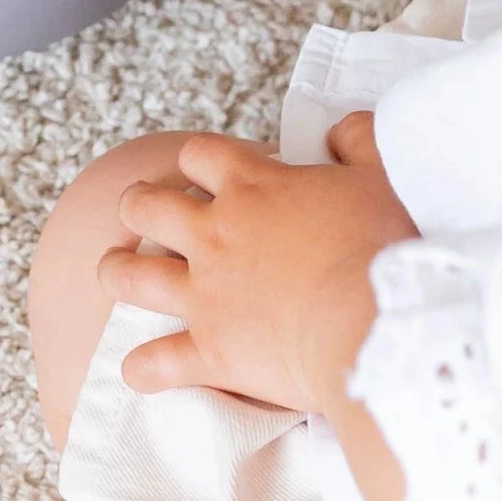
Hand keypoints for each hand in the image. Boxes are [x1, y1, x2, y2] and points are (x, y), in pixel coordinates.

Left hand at [107, 117, 418, 417]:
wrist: (371, 322)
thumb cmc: (383, 246)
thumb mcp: (383, 173)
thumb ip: (358, 139)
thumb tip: (337, 132)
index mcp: (253, 186)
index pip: (200, 154)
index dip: (198, 160)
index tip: (208, 172)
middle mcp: (215, 234)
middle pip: (148, 206)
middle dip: (139, 206)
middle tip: (145, 213)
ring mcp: (204, 295)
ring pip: (131, 276)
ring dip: (118, 271)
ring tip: (118, 272)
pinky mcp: (209, 351)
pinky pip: (155, 362)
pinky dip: (145, 367)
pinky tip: (143, 369)